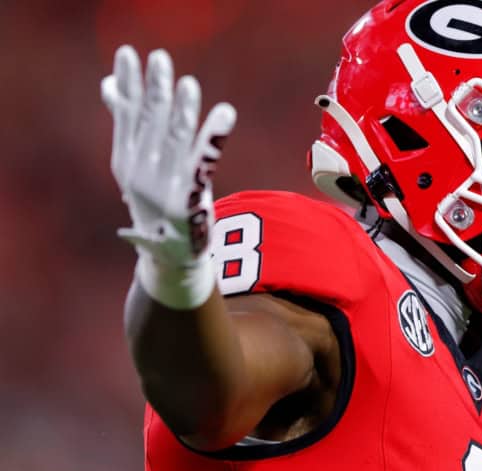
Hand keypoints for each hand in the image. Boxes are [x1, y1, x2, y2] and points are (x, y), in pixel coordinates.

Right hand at [101, 45, 235, 307]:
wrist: (170, 257)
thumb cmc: (156, 204)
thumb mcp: (136, 165)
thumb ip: (127, 124)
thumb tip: (110, 85)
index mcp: (126, 162)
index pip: (127, 116)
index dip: (129, 85)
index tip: (128, 55)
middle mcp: (142, 174)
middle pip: (150, 124)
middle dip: (155, 90)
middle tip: (161, 59)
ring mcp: (166, 188)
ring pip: (176, 141)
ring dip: (183, 111)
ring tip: (189, 84)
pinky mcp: (191, 200)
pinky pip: (205, 162)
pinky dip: (213, 136)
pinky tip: (225, 113)